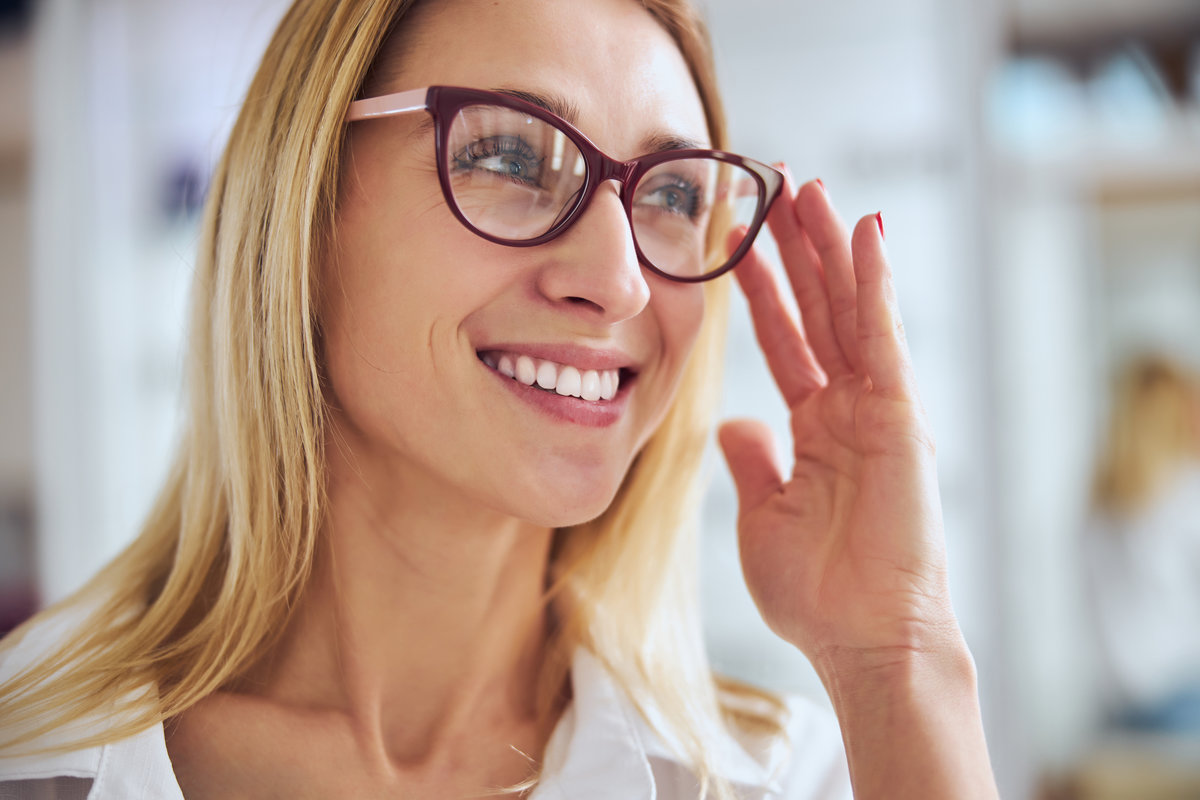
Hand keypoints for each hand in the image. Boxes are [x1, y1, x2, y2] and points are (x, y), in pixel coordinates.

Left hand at [719, 173, 960, 677]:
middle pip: (820, 308)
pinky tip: (865, 232)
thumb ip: (754, 462)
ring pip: (851, 308)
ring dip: (831, 247)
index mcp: (817, 428)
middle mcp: (849, 407)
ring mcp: (878, 407)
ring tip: (810, 188)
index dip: (763, 289)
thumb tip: (734, 425)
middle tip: (780, 184)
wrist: (864, 637)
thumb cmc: (818, 591)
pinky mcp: (900, 415)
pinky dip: (875, 282)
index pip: (785, 339)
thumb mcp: (765, 516)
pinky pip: (882, 335)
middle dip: (799, 248)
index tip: (740, 240)